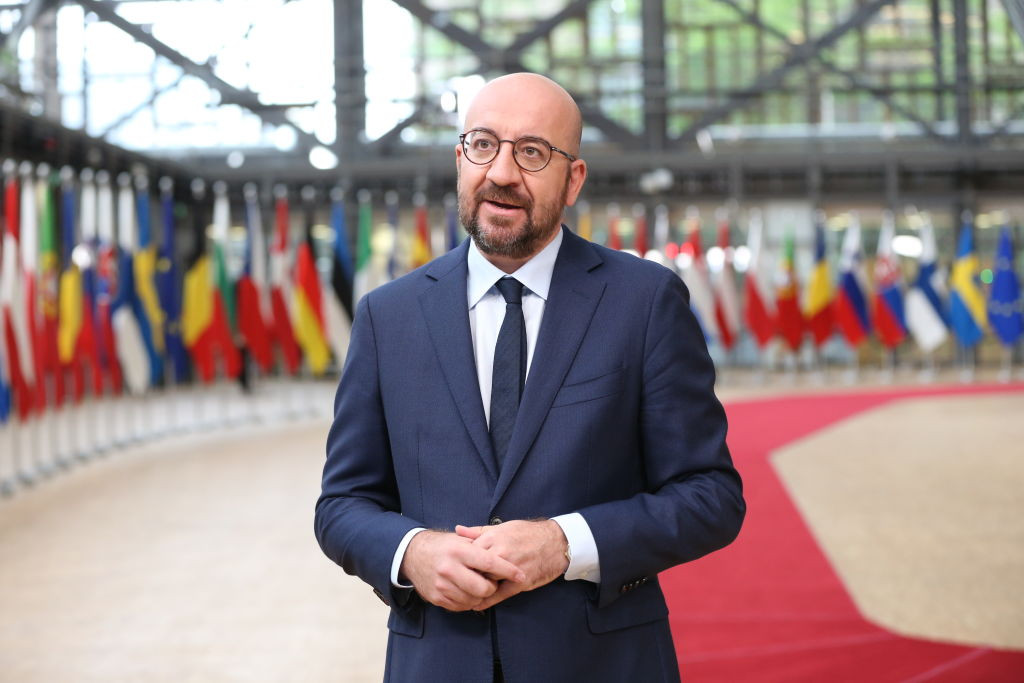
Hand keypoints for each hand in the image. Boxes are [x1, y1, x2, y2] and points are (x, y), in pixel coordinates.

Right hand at [400, 530, 525, 611]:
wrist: (413, 555)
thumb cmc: (443, 546)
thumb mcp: (461, 540)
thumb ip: (482, 547)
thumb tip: (507, 555)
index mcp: (458, 551)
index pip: (489, 562)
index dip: (508, 570)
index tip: (520, 575)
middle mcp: (449, 568)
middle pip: (483, 588)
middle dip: (493, 587)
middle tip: (492, 582)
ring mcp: (442, 585)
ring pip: (473, 601)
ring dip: (481, 596)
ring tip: (478, 586)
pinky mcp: (437, 598)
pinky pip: (461, 607)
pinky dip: (469, 601)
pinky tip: (467, 591)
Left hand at [455, 520, 568, 609]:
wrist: (556, 543)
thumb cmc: (528, 533)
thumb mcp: (503, 527)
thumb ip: (478, 531)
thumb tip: (458, 529)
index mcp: (494, 537)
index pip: (468, 551)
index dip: (460, 560)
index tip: (455, 565)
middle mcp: (500, 552)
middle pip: (473, 568)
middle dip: (466, 574)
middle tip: (457, 581)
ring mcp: (510, 569)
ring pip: (484, 581)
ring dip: (475, 587)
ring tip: (464, 593)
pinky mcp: (519, 582)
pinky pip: (498, 595)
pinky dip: (486, 601)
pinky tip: (476, 604)